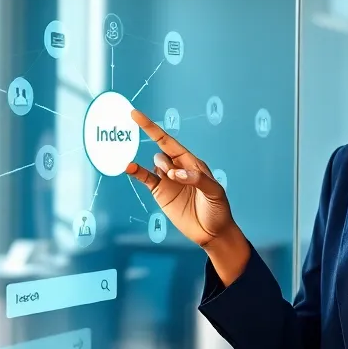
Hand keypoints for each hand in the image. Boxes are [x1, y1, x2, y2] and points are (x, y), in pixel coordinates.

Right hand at [125, 109, 237, 248]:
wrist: (212, 233)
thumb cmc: (218, 210)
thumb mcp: (214, 192)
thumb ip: (196, 179)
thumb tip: (174, 173)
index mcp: (192, 162)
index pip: (169, 141)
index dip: (152, 128)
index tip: (136, 115)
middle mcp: (178, 168)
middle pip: (162, 152)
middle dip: (165, 160)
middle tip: (173, 176)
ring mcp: (167, 180)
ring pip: (155, 163)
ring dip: (159, 168)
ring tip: (171, 182)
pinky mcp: (160, 193)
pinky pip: (145, 178)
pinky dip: (136, 171)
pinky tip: (129, 167)